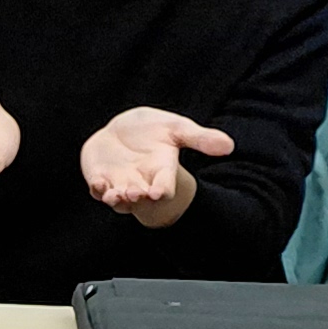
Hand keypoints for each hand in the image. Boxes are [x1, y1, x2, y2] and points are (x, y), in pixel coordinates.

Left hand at [84, 106, 229, 225]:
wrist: (125, 129)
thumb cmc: (154, 130)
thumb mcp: (178, 129)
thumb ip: (200, 139)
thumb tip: (229, 146)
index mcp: (161, 171)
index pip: (164, 185)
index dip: (162, 190)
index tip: (159, 192)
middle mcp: (141, 182)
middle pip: (141, 196)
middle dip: (138, 197)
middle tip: (136, 193)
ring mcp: (120, 183)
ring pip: (119, 199)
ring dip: (117, 199)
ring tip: (116, 195)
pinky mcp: (100, 179)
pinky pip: (99, 190)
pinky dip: (98, 190)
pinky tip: (98, 183)